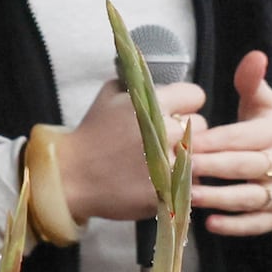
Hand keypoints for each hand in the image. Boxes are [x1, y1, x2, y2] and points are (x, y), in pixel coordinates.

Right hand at [58, 81, 206, 223]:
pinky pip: (189, 182)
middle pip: (200, 126)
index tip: (174, 111)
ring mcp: (168, 163)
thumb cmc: (91, 135)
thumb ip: (137, 83)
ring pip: (198, 156)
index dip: (184, 103)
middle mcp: (165, 131)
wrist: (71, 176)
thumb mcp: (108, 95)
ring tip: (160, 162)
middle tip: (162, 139)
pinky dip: (177, 182)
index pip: (195, 95)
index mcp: (153, 104)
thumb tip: (157, 81)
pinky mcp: (167, 190)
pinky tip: (157, 180)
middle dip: (183, 131)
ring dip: (182, 158)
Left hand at [184, 52, 271, 238]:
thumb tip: (255, 55)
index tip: (187, 139)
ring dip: (219, 197)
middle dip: (213, 166)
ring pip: (249, 197)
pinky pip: (256, 224)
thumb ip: (253, 83)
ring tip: (189, 195)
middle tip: (181, 164)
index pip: (243, 137)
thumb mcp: (265, 108)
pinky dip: (234, 226)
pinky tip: (209, 224)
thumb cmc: (271, 135)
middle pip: (245, 166)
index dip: (216, 139)